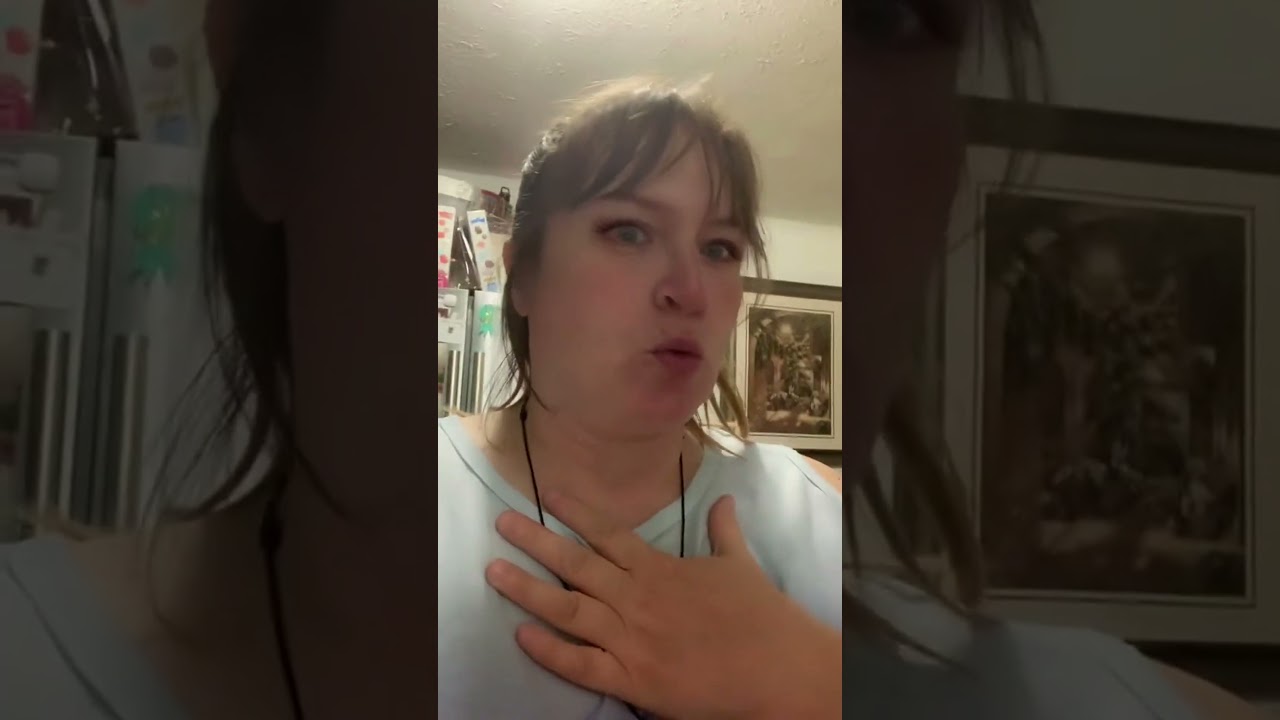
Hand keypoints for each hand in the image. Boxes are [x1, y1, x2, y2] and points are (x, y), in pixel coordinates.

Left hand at [484, 492, 840, 719]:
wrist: (777, 667)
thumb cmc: (760, 615)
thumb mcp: (740, 563)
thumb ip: (722, 531)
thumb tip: (722, 500)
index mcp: (658, 569)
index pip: (607, 533)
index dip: (575, 513)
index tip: (548, 494)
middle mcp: (637, 598)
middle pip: (575, 564)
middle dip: (535, 541)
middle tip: (501, 524)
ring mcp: (631, 639)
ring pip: (568, 609)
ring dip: (528, 589)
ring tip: (495, 571)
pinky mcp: (633, 679)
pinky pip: (581, 665)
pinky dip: (549, 651)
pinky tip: (521, 635)